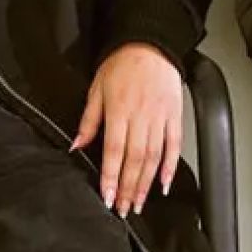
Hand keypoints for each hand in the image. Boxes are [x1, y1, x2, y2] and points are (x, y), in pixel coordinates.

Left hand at [74, 43, 184, 215]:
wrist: (150, 43)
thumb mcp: (96, 88)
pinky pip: (174, 145)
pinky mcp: (174, 116)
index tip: (108, 196)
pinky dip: (170, 166)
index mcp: (118, 110)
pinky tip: (164, 183)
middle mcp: (141, 116)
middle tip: (124, 208)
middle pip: (135, 159)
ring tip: (140, 203)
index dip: (111, 176)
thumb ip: (88, 120)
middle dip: (129, 187)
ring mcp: (160, 117)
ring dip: (146, 183)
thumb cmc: (122, 63)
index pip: (114, 150)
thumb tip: (77, 145)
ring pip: (154, 157)